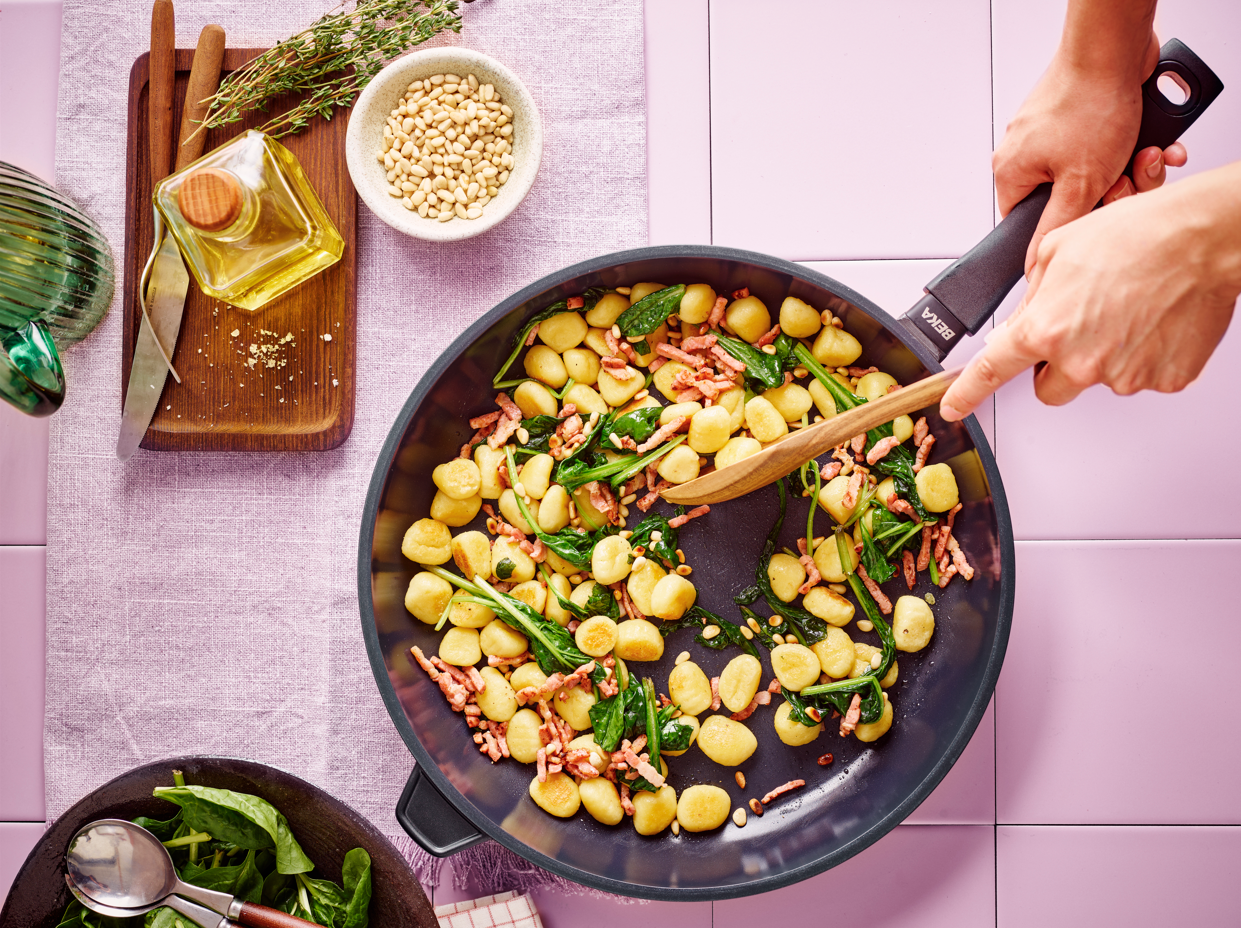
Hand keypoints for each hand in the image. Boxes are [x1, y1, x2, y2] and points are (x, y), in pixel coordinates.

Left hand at [940, 164, 1240, 419]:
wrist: (1203, 237)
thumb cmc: (1137, 235)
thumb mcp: (1060, 251)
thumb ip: (1033, 297)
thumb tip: (1019, 322)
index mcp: (1045, 329)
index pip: (993, 371)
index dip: (967, 393)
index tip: (953, 407)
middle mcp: (1080, 360)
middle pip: (1048, 387)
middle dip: (1055, 365)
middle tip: (1080, 327)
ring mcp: (1123, 375)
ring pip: (1096, 380)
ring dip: (1103, 355)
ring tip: (1128, 309)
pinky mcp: (1163, 379)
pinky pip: (1140, 376)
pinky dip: (1144, 355)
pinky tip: (1153, 320)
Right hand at [994, 31, 1186, 271]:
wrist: (1114, 47)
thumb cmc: (1090, 103)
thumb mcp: (1079, 184)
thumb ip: (1056, 229)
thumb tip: (1033, 265)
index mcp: (1010, 171)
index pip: (1026, 223)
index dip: (1062, 225)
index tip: (1088, 216)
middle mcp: (1025, 150)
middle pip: (1067, 198)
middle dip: (1108, 193)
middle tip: (1123, 179)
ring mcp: (1052, 131)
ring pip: (1092, 173)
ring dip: (1127, 168)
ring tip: (1140, 153)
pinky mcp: (1077, 114)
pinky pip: (1103, 146)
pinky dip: (1129, 147)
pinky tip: (1146, 139)